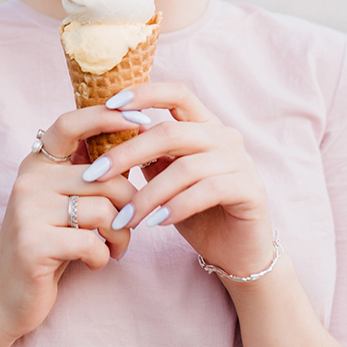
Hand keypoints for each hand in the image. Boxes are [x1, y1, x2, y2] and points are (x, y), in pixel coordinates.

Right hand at [0, 105, 141, 339]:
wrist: (3, 295)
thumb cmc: (48, 243)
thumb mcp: (63, 201)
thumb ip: (89, 174)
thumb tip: (138, 142)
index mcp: (38, 163)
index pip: (70, 124)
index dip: (106, 116)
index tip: (142, 118)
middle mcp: (30, 180)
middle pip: (106, 178)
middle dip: (130, 205)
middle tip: (130, 227)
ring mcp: (28, 211)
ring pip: (104, 211)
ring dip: (120, 235)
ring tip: (115, 248)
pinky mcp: (33, 244)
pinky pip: (91, 243)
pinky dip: (103, 257)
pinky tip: (96, 262)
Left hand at [82, 82, 275, 279]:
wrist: (237, 252)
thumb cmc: (196, 213)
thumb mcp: (166, 180)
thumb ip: (149, 157)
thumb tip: (109, 136)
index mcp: (204, 125)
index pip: (176, 93)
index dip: (144, 93)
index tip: (110, 105)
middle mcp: (224, 136)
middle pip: (170, 133)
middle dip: (128, 154)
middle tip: (95, 176)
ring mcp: (240, 161)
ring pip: (185, 168)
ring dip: (148, 195)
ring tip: (125, 217)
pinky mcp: (250, 189)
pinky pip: (207, 191)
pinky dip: (177, 207)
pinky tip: (156, 223)